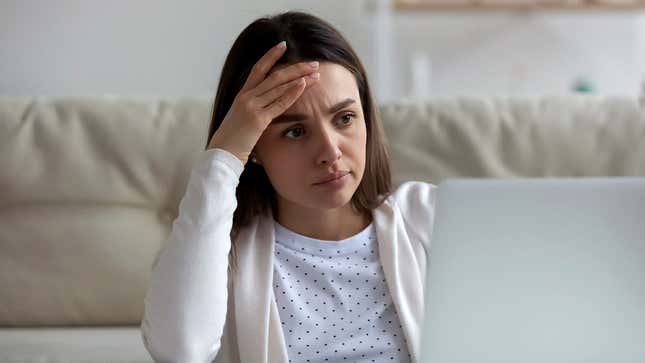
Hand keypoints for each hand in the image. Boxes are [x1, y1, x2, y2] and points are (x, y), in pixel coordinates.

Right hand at [207, 41, 320, 164]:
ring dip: (300, 78)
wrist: (221, 154)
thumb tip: (266, 109)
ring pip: (279, 86)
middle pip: (274, 75)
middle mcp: (246, 97)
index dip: (270, 56)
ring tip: (316, 73)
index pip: (258, 69)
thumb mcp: (241, 120)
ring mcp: (251, 107)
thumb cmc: (232, 142)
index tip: (283, 45)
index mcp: (241, 95)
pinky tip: (304, 85)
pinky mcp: (257, 119)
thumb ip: (253, 111)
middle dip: (296, 68)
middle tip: (313, 63)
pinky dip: (292, 93)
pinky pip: (279, 103)